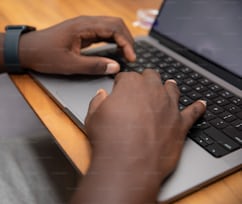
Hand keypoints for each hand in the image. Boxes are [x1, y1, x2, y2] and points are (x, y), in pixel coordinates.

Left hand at [19, 16, 135, 74]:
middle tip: (131, 56)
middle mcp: (86, 22)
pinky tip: (115, 50)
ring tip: (126, 54)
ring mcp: (84, 25)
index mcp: (83, 26)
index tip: (131, 58)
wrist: (27, 49)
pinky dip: (112, 40)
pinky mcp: (82, 31)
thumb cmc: (45, 55)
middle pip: (115, 23)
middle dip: (127, 38)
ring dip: (121, 38)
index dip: (126, 43)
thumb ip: (93, 66)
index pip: (114, 28)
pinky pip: (102, 32)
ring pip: (110, 26)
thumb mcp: (70, 65)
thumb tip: (115, 67)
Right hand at [79, 70, 205, 202]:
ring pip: (172, 89)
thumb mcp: (93, 117)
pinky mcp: (180, 124)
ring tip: (169, 86)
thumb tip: (101, 95)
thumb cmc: (109, 139)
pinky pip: (193, 112)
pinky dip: (198, 108)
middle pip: (151, 77)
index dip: (121, 82)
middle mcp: (153, 91)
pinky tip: (201, 104)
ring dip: (168, 87)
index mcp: (130, 85)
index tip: (119, 88)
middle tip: (141, 87)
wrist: (129, 163)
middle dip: (145, 80)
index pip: (127, 76)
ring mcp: (169, 106)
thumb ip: (98, 101)